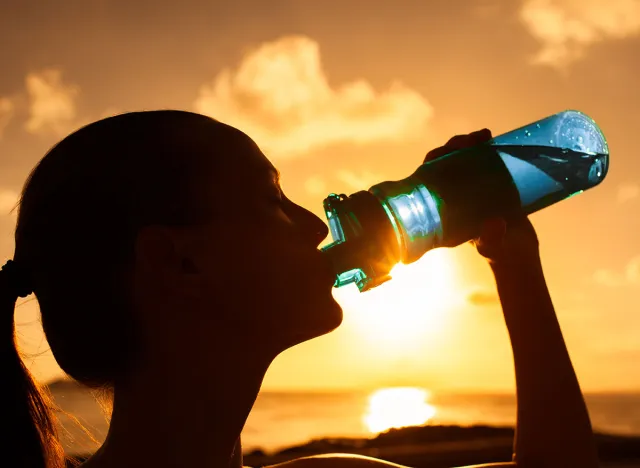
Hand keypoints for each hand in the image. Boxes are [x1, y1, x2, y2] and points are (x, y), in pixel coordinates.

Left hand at [423, 129, 539, 266]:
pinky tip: (493, 140)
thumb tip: (495, 225)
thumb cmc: (498, 251)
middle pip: (444, 163)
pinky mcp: (488, 184)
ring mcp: (470, 188)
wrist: (516, 253)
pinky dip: (485, 148)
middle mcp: (454, 195)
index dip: (434, 162)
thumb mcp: (492, 247)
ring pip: (462, 159)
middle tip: (472, 141)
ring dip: (469, 144)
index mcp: (445, 209)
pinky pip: (481, 160)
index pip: (429, 179)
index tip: (446, 151)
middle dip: (454, 147)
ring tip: (484, 136)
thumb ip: (491, 240)